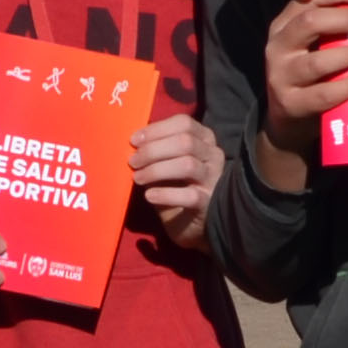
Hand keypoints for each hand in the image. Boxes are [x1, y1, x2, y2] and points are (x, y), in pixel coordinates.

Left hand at [129, 113, 222, 247]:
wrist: (191, 224)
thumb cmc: (176, 187)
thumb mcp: (166, 163)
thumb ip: (156, 149)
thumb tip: (134, 140)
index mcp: (204, 139)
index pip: (184, 123)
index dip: (156, 130)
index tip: (134, 141)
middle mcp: (213, 155)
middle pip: (185, 142)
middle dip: (153, 150)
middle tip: (133, 162)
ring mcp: (214, 179)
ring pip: (187, 165)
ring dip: (156, 170)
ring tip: (137, 178)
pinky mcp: (209, 203)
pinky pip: (189, 195)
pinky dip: (165, 194)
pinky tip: (149, 196)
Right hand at [261, 0, 347, 153]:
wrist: (286, 118)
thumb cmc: (310, 74)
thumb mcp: (312, 44)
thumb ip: (331, 26)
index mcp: (283, 25)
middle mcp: (277, 47)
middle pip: (309, 23)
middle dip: (345, 20)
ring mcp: (281, 76)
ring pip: (317, 62)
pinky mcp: (291, 103)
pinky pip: (325, 93)